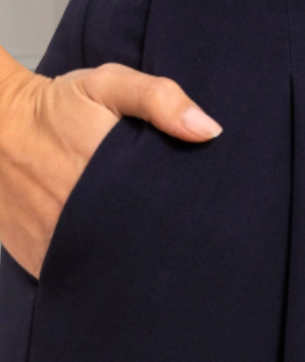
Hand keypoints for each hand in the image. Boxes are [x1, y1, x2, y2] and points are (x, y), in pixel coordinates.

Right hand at [0, 62, 222, 279]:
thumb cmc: (55, 107)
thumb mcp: (108, 85)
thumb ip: (160, 99)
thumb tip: (208, 130)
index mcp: (110, 184)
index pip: (165, 223)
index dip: (185, 226)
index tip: (198, 223)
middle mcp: (82, 223)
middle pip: (139, 253)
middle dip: (158, 248)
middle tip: (170, 236)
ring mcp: (58, 247)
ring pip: (108, 271)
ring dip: (124, 264)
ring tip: (138, 247)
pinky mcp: (39, 260)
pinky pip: (76, 276)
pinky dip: (92, 272)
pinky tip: (106, 258)